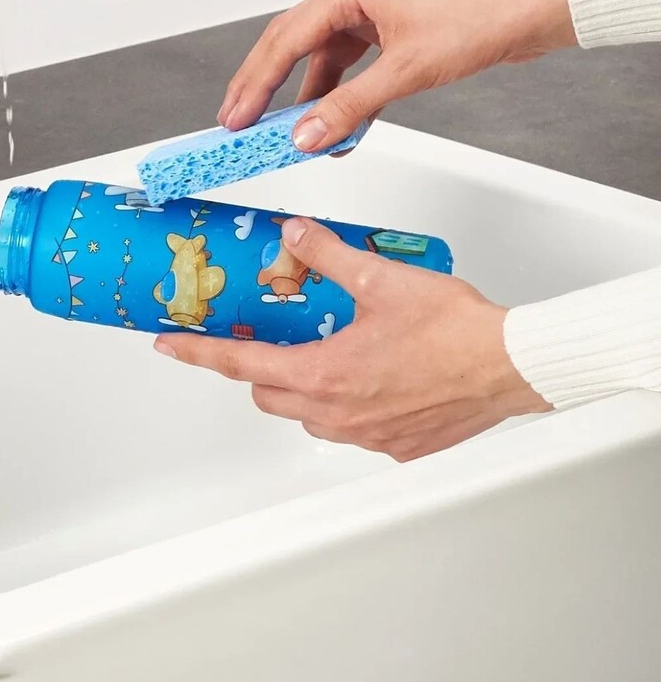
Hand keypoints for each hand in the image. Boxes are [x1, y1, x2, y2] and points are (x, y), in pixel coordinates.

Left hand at [153, 218, 549, 460]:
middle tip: (259, 337)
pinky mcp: (398, 446)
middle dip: (254, 367)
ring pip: (308, 415)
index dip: (197, 353)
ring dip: (301, 386)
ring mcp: (368, 435)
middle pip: (268, 394)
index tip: (169, 346)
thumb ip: (325, 254)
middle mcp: (339, 413)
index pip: (239, 364)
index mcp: (324, 373)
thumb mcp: (379, 276)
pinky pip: (350, 428)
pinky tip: (368, 374)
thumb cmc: (455, 329)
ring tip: (320, 348)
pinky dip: (345, 403)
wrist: (512, 364)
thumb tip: (294, 234)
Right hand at [218, 0, 576, 151]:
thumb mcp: (405, 72)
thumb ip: (349, 107)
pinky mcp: (385, 35)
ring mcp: (368, 16)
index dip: (256, 83)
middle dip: (263, 87)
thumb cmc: (476, 21)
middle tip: (237, 122)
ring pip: (318, 60)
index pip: (286, 41)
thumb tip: (306, 135)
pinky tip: (333, 127)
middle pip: (290, 45)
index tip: (236, 115)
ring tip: (281, 133)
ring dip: (302, 98)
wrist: (525, 15)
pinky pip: (346, 69)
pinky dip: (337, 98)